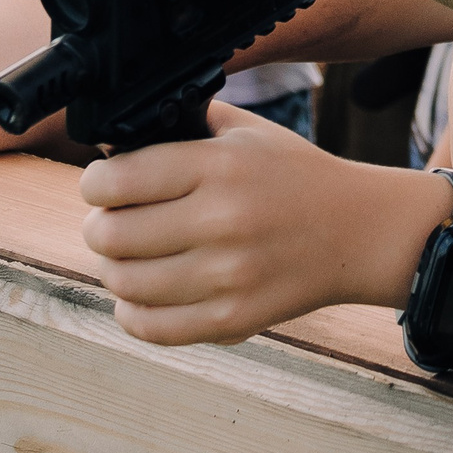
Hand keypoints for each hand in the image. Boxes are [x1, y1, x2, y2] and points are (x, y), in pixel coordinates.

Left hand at [79, 101, 452, 345]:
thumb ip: (183, 124)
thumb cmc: (295, 176)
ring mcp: (228, 276)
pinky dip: (133, 315)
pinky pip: (153, 328)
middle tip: (108, 222)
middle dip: (98, 227)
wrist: (358, 231)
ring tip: (128, 258)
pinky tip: (141, 298)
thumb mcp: (245, 130)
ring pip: (125, 284)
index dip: (94, 183)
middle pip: (111, 235)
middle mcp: (222, 220)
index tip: (102, 185)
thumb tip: (112, 142)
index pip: (116, 180)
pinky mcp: (235, 319)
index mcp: (219, 166)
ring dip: (114, 270)